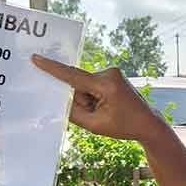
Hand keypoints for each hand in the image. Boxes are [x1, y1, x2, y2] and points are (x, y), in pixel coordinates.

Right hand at [31, 54, 164, 140]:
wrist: (148, 123)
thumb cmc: (124, 126)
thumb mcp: (94, 125)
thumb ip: (73, 112)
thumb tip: (61, 99)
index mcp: (106, 85)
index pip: (73, 76)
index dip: (52, 69)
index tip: (37, 58)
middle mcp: (109, 73)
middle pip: (78, 86)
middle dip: (82, 101)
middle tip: (100, 114)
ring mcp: (112, 72)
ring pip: (84, 86)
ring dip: (89, 100)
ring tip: (106, 111)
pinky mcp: (112, 75)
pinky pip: (92, 85)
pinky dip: (94, 97)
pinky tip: (108, 106)